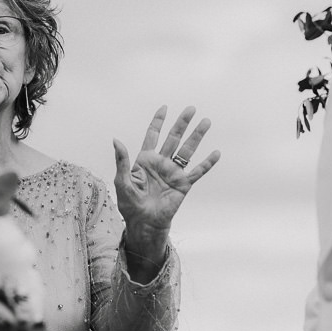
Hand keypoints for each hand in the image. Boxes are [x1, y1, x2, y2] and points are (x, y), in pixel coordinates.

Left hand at [113, 106, 219, 280]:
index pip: (153, 135)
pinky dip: (207, 163)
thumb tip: (115, 140)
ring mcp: (174, 173)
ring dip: (196, 136)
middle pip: (174, 138)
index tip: (165, 107)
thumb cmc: (130, 204)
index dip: (158, 121)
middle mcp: (162, 163)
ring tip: (206, 122)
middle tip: (191, 109)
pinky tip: (216, 153)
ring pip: (187, 150)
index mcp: (146, 160)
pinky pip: (197, 172)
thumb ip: (122, 160)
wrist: (143, 223)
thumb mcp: (122, 180)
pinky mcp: (183, 185)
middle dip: (182, 123)